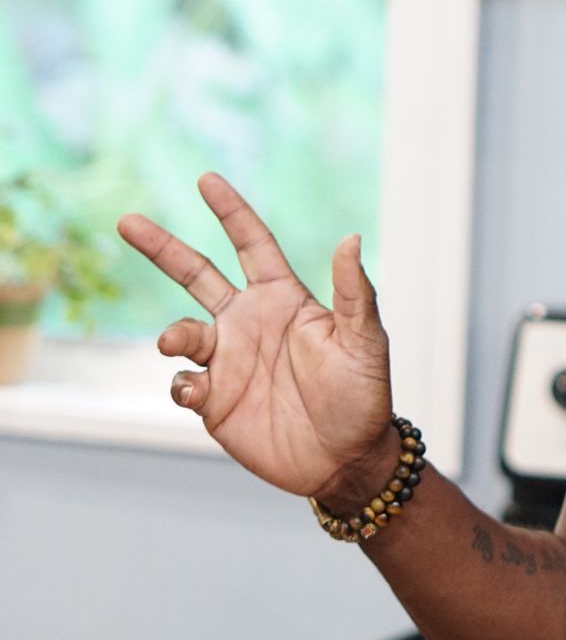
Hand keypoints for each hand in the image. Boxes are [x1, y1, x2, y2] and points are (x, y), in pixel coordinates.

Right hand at [118, 174, 395, 505]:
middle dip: (162, 247)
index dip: (231, 212)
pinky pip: (182, 383)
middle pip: (197, 275)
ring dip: (172, 333)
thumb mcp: (365, 341)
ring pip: (180, 332)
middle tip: (127, 221)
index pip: (251, 245)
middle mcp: (250, 323)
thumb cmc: (364, 395)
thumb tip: (350, 237)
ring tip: (175, 342)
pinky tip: (201, 394)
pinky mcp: (214, 401)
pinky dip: (182, 384)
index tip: (207, 180)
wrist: (346, 459)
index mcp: (284, 300)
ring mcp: (228, 361)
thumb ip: (354, 292)